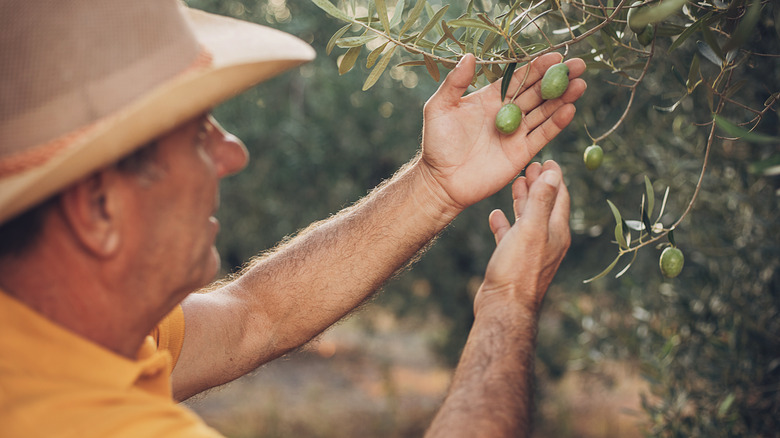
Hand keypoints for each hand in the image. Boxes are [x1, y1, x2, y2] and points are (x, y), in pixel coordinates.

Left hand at [418, 53, 585, 211]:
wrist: (442, 181)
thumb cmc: (436, 144)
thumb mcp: (439, 108)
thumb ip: (455, 83)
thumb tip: (470, 56)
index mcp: (490, 98)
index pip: (518, 78)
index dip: (538, 67)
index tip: (557, 56)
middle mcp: (507, 113)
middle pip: (538, 92)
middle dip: (559, 79)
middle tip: (580, 66)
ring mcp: (516, 133)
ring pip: (544, 112)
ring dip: (563, 98)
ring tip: (581, 85)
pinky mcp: (521, 153)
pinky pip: (542, 136)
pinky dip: (556, 124)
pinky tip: (570, 110)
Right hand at [475, 161, 570, 314]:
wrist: (504, 307)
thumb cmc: (518, 268)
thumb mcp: (531, 229)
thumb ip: (542, 200)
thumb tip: (553, 173)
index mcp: (557, 231)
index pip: (560, 197)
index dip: (554, 177)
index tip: (546, 159)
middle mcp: (548, 240)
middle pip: (545, 205)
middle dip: (538, 184)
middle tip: (529, 166)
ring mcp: (531, 251)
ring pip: (528, 219)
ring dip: (523, 200)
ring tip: (515, 183)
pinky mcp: (514, 261)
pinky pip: (511, 236)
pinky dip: (506, 223)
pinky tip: (496, 215)